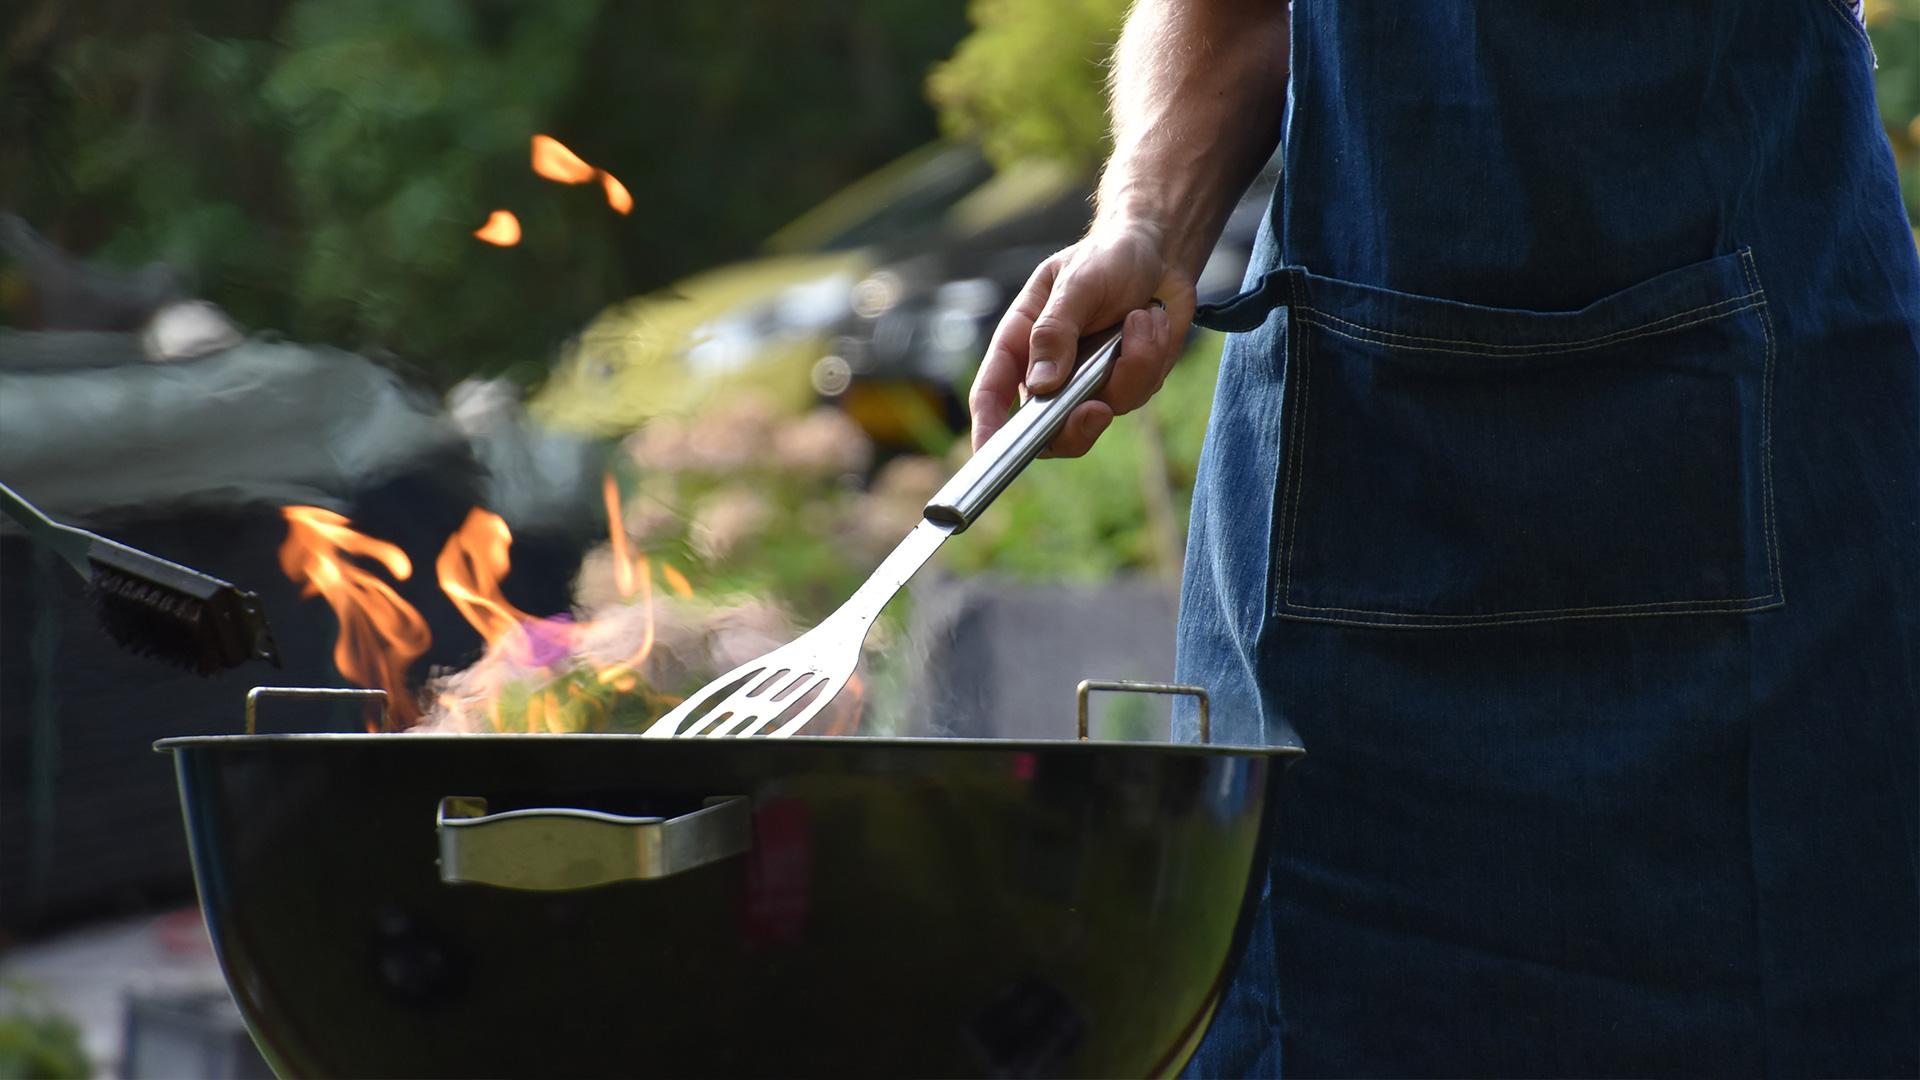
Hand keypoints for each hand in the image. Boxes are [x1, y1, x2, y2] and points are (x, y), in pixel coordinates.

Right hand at [968, 222, 1194, 455]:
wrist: (1160, 254)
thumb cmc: (1106, 258)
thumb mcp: (1076, 283)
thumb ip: (1056, 331)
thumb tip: (1041, 385)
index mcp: (1021, 343)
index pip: (992, 393)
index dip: (987, 428)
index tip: (989, 454)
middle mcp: (1049, 371)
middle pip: (1046, 430)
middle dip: (1074, 427)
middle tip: (1096, 410)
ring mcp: (1088, 383)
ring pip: (1102, 411)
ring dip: (1131, 366)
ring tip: (1141, 317)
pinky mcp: (1125, 384)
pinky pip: (1138, 394)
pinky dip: (1151, 357)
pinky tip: (1152, 321)